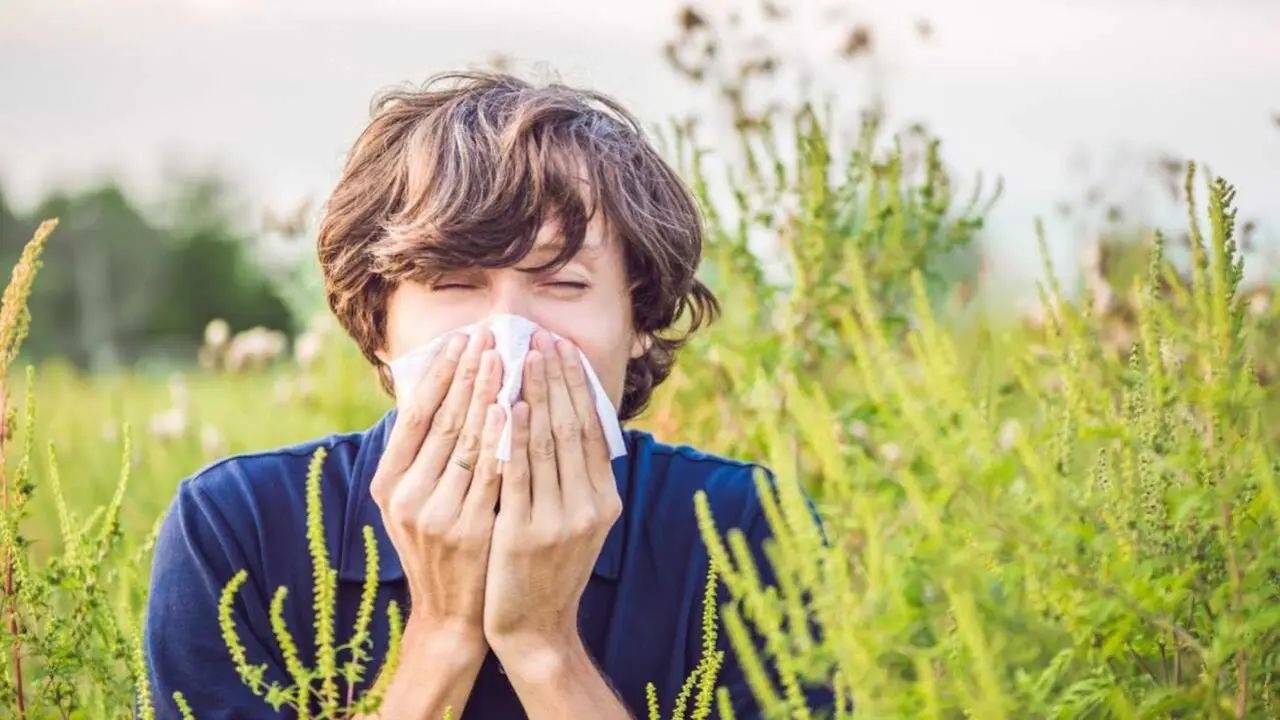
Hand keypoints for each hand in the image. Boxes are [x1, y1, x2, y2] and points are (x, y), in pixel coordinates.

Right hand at [369, 328, 505, 650]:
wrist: (452, 614)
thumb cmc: (439, 546)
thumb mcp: (414, 501)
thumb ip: (422, 454)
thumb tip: (438, 390)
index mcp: (388, 483)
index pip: (415, 416)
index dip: (439, 375)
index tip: (461, 340)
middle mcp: (406, 496)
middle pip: (442, 422)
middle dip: (467, 375)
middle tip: (488, 336)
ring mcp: (437, 514)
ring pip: (467, 442)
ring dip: (488, 395)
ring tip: (506, 358)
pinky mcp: (469, 529)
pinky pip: (491, 473)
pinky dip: (503, 439)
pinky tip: (515, 408)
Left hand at [483, 330, 622, 658]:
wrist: (534, 628)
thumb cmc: (549, 568)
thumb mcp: (577, 522)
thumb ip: (578, 477)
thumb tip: (572, 419)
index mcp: (604, 500)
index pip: (593, 429)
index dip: (578, 386)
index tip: (563, 348)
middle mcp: (589, 507)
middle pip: (572, 428)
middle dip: (556, 378)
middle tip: (541, 338)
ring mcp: (558, 521)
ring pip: (546, 444)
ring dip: (534, 395)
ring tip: (521, 357)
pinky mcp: (523, 532)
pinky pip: (517, 473)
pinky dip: (513, 436)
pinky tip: (505, 406)